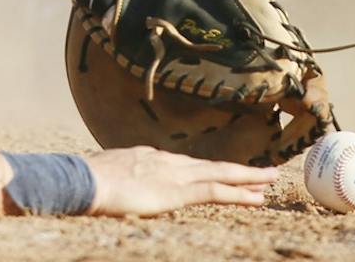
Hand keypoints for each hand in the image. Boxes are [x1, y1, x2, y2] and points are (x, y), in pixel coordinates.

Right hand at [84, 146, 275, 215]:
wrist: (83, 179)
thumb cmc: (86, 180)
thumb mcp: (104, 174)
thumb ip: (117, 177)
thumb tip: (113, 181)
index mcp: (149, 158)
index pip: (187, 165)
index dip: (209, 169)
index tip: (224, 172)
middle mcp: (167, 162)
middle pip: (210, 165)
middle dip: (238, 170)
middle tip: (265, 171)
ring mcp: (174, 174)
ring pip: (220, 174)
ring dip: (247, 178)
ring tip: (270, 180)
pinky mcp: (177, 191)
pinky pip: (216, 191)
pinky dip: (239, 193)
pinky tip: (257, 196)